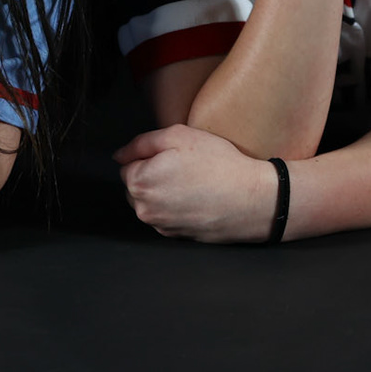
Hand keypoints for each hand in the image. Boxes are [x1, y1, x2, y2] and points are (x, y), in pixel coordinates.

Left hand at [113, 124, 277, 242]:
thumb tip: (119, 155)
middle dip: (153, 175)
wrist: (250, 199)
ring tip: (193, 183)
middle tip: (185, 167)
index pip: (128, 164)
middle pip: (136, 186)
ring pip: (150, 202)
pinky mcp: (175, 236)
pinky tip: (197, 198)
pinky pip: (166, 216)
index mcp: (140, 182)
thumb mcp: (179, 136)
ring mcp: (159, 225)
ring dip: (163, 192)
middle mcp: (144, 208)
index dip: (152, 156)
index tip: (175, 156)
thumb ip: (142, 143)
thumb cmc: (218, 165)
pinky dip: (176, 207)